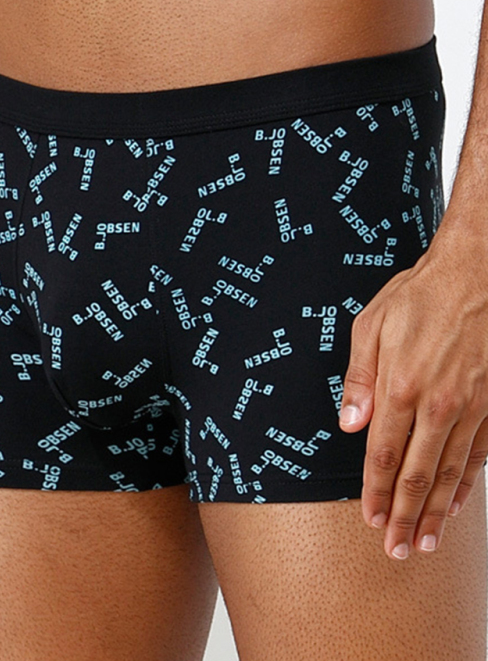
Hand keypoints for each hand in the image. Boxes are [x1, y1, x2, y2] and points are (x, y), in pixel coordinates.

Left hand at [339, 237, 487, 560]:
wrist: (476, 272)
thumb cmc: (420, 295)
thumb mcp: (371, 325)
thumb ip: (358, 379)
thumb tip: (348, 425)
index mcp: (398, 387)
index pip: (381, 456)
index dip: (375, 493)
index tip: (370, 520)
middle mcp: (435, 405)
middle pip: (415, 475)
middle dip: (403, 517)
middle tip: (397, 550)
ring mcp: (470, 407)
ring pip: (450, 473)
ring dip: (435, 511)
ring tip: (424, 541)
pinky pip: (480, 454)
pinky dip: (469, 484)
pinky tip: (459, 504)